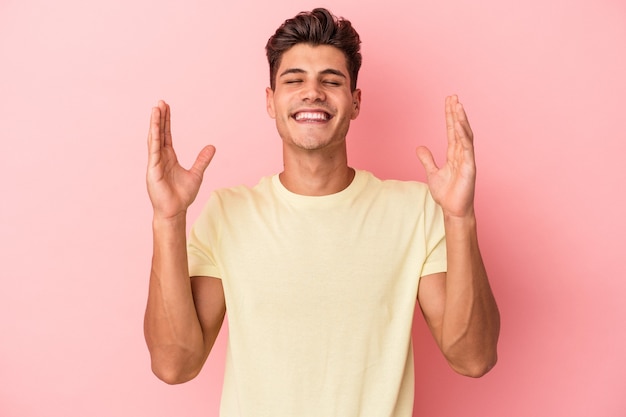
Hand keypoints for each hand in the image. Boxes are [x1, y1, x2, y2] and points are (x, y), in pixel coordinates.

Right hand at [146, 100, 214, 218]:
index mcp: (168, 157)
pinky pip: (153, 151)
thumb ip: (202, 159)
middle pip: (159, 133)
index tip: (166, 107)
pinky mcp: (152, 170)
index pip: (166, 135)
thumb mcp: (196, 174)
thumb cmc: (182, 196)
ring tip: (155, 109)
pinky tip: (154, 127)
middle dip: (160, 118)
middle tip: (160, 102)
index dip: (166, 121)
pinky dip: (154, 138)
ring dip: (154, 124)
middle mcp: (160, 157)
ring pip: (154, 139)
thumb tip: (212, 147)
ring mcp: (154, 163)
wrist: (175, 211)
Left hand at [416, 95, 475, 217]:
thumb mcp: (432, 173)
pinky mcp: (470, 167)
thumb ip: (427, 159)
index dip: (450, 116)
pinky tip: (460, 125)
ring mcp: (467, 160)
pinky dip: (463, 136)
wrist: (453, 210)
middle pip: (460, 129)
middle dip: (456, 113)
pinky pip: (467, 149)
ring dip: (462, 120)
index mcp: (454, 154)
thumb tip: (419, 147)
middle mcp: (462, 154)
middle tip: (453, 96)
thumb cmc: (447, 194)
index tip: (448, 101)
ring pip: (465, 135)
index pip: (452, 130)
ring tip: (458, 105)